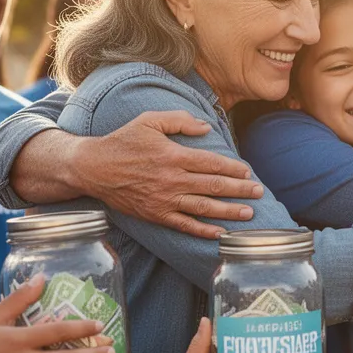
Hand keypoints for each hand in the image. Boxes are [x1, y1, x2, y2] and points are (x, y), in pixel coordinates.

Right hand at [73, 111, 264, 238]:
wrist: (93, 168)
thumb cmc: (123, 141)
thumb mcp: (149, 121)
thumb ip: (180, 120)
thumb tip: (206, 127)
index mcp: (173, 155)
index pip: (212, 163)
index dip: (233, 168)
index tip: (248, 172)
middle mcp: (172, 179)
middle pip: (213, 186)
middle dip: (240, 190)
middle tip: (259, 193)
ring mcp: (165, 200)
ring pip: (204, 207)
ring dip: (229, 211)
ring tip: (249, 213)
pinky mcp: (156, 215)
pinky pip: (184, 225)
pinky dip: (203, 230)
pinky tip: (221, 232)